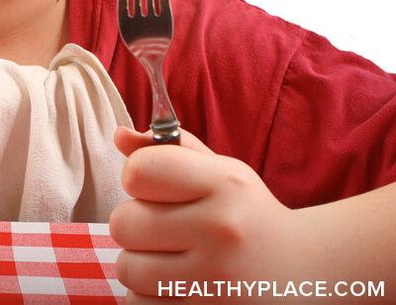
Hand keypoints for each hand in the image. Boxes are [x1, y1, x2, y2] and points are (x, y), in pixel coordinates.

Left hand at [109, 127, 311, 302]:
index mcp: (225, 183)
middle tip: (166, 229)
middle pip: (123, 223)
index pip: (138, 170)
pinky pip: (139, 303)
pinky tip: (177, 286)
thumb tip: (120, 135)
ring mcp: (216, 278)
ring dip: (141, 264)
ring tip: (174, 259)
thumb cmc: (246, 213)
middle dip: (136, 225)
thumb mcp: (219, 172)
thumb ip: (167, 151)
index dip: (137, 178)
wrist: (305, 271)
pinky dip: (149, 297)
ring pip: (127, 268)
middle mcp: (222, 228)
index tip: (156, 189)